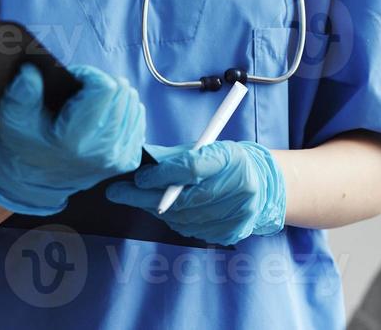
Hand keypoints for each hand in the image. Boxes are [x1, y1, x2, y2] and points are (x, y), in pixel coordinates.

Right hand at [0, 64, 145, 214]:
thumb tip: (31, 72)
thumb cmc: (26, 148)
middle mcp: (103, 150)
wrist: (36, 184)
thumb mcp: (16, 121)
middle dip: (103, 83)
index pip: (105, 88)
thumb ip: (22, 95)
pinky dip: (124, 112)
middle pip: (123, 92)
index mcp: (76, 140)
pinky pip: (139, 120)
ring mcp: (118, 157)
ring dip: (115, 97)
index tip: (74, 79)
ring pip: (134, 103)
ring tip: (92, 104)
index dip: (89, 74)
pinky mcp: (127, 161)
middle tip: (82, 92)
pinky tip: (104, 118)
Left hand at [105, 141, 285, 244]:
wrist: (261, 184)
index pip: (192, 167)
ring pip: (185, 218)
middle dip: (146, 197)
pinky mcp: (233, 232)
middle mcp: (240, 186)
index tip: (137, 178)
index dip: (161, 175)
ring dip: (158, 210)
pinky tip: (170, 211)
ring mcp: (239, 213)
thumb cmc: (225, 162)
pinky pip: (193, 230)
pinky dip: (176, 221)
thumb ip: (173, 155)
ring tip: (143, 200)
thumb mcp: (203, 148)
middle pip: (184, 198)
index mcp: (232, 157)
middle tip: (119, 193)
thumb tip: (139, 162)